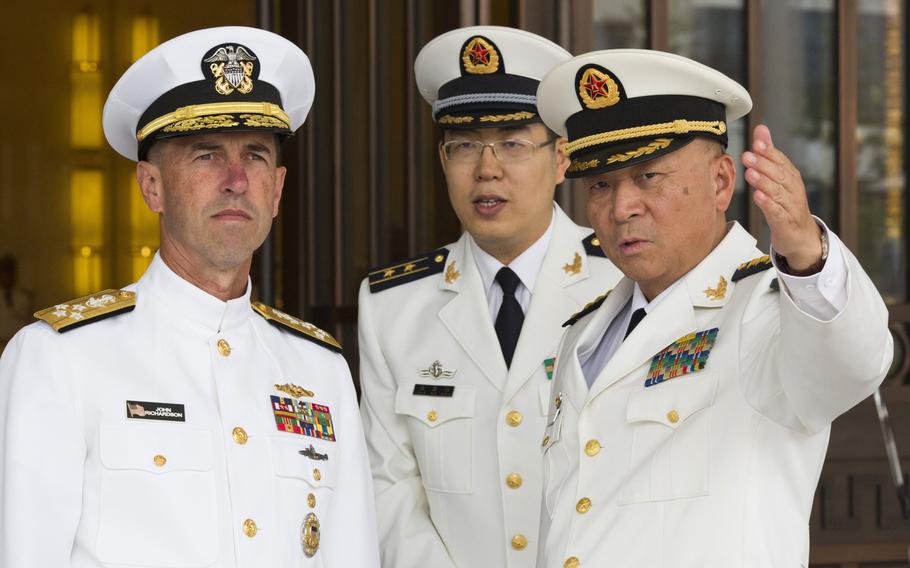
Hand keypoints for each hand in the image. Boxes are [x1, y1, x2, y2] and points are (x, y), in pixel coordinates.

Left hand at [742, 124, 821, 269]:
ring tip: (750, 174)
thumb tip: (761, 129)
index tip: (757, 142)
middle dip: (763, 164)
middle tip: (747, 156)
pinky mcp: (785, 222)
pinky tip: (758, 197)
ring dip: (763, 182)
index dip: (769, 151)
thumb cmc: (786, 203)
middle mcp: (793, 189)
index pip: (780, 160)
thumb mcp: (779, 177)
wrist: (801, 236)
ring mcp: (791, 206)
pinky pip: (777, 212)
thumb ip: (769, 154)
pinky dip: (768, 204)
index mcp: (790, 176)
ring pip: (777, 192)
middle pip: (779, 174)